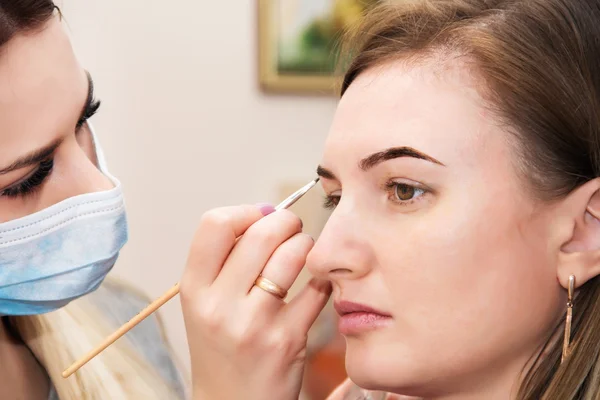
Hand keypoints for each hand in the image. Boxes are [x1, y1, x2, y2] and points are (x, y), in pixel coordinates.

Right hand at [180, 204, 331, 399]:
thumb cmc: (221, 347)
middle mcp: (219, 306)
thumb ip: (224, 261)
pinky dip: (322, 278)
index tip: (260, 217)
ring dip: (306, 244)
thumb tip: (267, 214)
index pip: (214, 224)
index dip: (244, 212)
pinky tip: (316, 282)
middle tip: (292, 228)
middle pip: (260, 233)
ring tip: (304, 251)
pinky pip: (317, 288)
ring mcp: (253, 324)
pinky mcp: (287, 340)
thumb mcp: (204, 304)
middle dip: (286, 221)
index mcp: (194, 290)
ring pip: (292, 255)